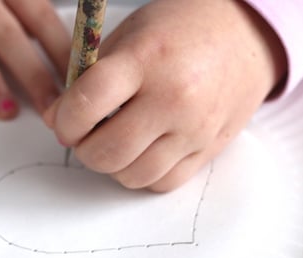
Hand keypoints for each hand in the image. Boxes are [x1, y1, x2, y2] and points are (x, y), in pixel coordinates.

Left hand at [43, 0, 286, 191]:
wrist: (246, 36)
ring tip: (115, 142)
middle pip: (108, 152)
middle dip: (84, 150)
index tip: (63, 122)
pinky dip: (142, 174)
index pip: (88, 103)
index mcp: (147, 59)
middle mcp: (174, 98)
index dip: (64, 121)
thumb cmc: (182, 29)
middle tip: (85, 136)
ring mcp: (195, 129)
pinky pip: (162, 182)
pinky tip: (142, 152)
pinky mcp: (209, 150)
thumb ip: (89, 78)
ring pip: (133, 175)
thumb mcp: (130, 35)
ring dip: (112, 166)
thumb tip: (56, 119)